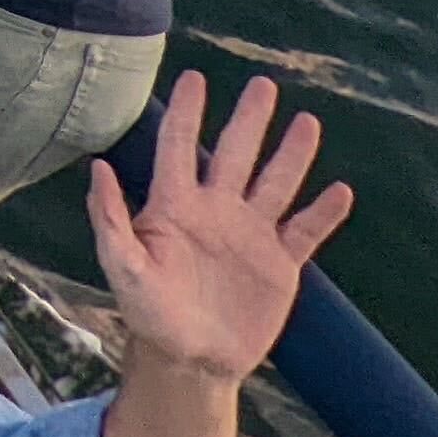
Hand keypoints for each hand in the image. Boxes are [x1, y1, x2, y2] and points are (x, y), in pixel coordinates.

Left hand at [90, 69, 352, 382]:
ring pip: (275, 183)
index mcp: (175, 205)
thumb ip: (111, 219)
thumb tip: (97, 167)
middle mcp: (216, 210)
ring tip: (307, 122)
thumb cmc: (148, 312)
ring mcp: (250, 235)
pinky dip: (322, 213)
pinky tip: (340, 190)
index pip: (179, 145)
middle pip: (236, 153)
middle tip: (263, 84)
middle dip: (250, 119)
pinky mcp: (279, 265)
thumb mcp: (123, 266)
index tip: (194, 77)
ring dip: (292, 154)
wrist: (190, 359)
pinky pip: (304, 232)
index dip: (186, 112)